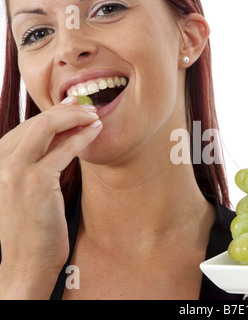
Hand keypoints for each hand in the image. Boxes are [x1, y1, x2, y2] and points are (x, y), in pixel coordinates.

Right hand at [0, 97, 101, 298]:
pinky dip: (82, 137)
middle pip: (35, 123)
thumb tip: (60, 140)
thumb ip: (36, 165)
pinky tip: (95, 131)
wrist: (24, 264)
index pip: (26, 128)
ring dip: (74, 117)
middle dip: (65, 110)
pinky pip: (63, 150)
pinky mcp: (35, 182)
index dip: (52, 114)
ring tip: (95, 115)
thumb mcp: (26, 192)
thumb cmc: (31, 230)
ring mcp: (15, 171)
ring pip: (46, 127)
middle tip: (87, 107)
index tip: (72, 107)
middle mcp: (1, 163)